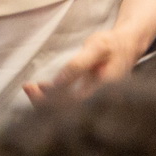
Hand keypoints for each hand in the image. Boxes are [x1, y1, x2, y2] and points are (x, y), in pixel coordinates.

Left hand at [22, 28, 146, 102]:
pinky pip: (71, 102)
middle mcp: (101, 102)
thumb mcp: (97, 47)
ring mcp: (96, 101)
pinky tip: (43, 87)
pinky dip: (55, 96)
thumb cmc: (112, 44)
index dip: (51, 100)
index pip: (73, 104)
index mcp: (104, 91)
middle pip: (68, 111)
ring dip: (47, 100)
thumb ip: (78, 65)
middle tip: (27, 87)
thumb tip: (57, 83)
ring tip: (29, 87)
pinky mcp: (91, 97)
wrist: (128, 45)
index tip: (34, 88)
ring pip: (68, 108)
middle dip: (44, 102)